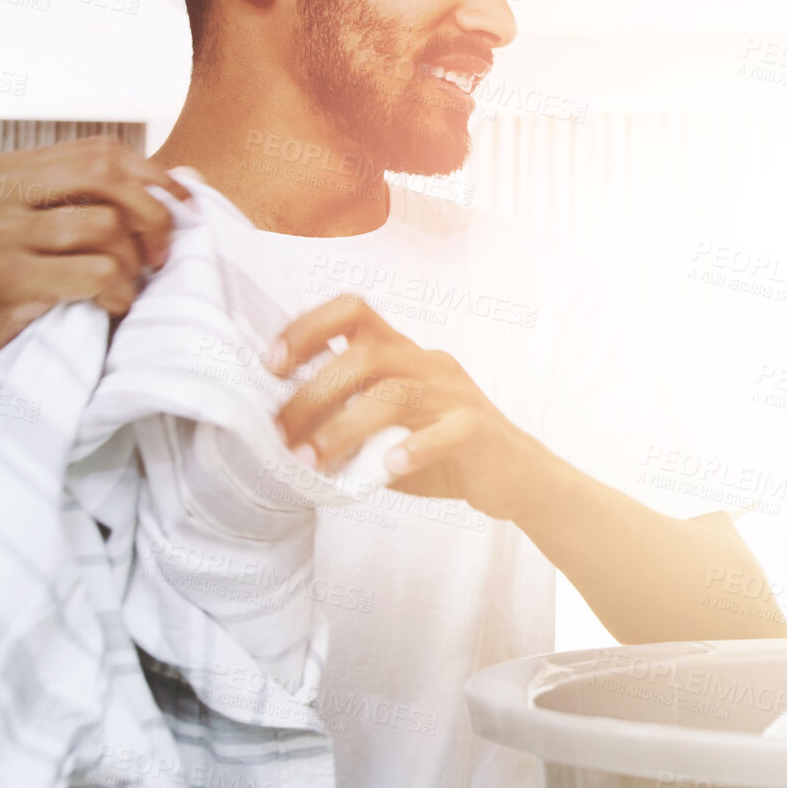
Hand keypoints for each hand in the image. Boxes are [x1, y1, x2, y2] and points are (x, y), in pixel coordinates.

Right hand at [0, 138, 190, 395]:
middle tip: (159, 253)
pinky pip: (95, 272)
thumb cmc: (3, 286)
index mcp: (7, 173)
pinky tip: (108, 305)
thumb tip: (182, 178)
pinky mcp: (7, 278)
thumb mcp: (40, 230)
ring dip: (130, 264)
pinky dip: (116, 292)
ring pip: (105, 224)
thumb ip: (93, 200)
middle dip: (151, 214)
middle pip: (105, 174)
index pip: (99, 152)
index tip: (183, 205)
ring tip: (122, 286)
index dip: (154, 176)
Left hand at [268, 294, 550, 520]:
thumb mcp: (386, 430)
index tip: (272, 365)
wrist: (514, 475)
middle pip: (366, 357)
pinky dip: (415, 448)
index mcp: (402, 355)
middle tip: (282, 435)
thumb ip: (346, 423)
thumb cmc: (441, 453)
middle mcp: (428, 364)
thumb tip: (283, 436)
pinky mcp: (479, 427)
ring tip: (314, 462)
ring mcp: (456, 393)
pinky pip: (449, 430)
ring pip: (397, 394)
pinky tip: (389, 468)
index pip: (354, 312)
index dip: (308, 328)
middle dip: (314, 394)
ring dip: (345, 427)